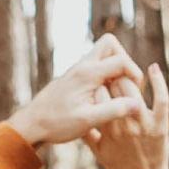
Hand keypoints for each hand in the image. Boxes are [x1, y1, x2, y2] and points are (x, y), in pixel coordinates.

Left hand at [4, 35, 148, 159]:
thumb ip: (113, 111)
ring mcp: (77, 69)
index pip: (121, 60)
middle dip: (125, 59)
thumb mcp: (87, 121)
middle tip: (127, 82)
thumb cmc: (57, 124)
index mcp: (87, 73)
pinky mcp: (74, 76)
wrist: (31, 124)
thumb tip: (137, 104)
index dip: (135, 73)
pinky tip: (105, 95)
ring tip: (118, 90)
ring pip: (102, 53)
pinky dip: (105, 73)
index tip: (136, 91)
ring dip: (115, 66)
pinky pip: (95, 64)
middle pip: (110, 43)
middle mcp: (82, 66)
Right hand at [87, 58, 168, 168]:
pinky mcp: (160, 125)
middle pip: (115, 89)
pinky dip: (158, 82)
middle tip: (111, 70)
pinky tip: (153, 68)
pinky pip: (161, 99)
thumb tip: (74, 115)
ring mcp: (143, 124)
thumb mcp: (97, 151)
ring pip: (133, 90)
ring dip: (128, 77)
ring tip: (126, 71)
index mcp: (107, 129)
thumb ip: (86, 133)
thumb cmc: (119, 165)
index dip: (96, 83)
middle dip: (111, 77)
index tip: (97, 78)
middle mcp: (123, 125)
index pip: (97, 96)